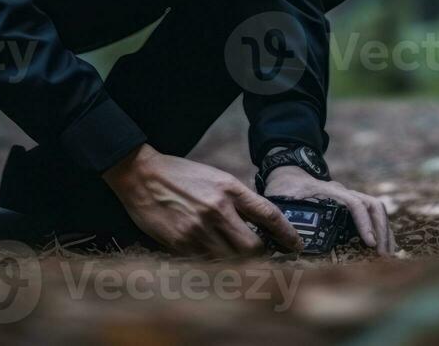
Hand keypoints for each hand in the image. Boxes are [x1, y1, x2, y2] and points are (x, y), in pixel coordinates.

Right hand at [103, 144, 302, 257]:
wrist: (142, 175)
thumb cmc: (181, 175)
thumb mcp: (215, 178)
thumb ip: (237, 199)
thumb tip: (260, 224)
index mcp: (229, 188)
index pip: (268, 215)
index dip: (287, 234)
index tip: (297, 246)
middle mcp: (218, 209)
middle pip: (254, 247)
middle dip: (260, 255)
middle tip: (260, 255)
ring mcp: (200, 228)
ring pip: (232, 260)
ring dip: (237, 262)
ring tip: (234, 256)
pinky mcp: (182, 243)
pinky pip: (207, 262)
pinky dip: (214, 263)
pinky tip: (210, 255)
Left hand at [262, 167, 398, 254]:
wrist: (288, 173)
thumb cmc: (284, 188)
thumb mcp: (280, 199)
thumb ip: (283, 216)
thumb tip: (288, 241)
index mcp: (330, 191)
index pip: (354, 204)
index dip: (363, 223)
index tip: (369, 243)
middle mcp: (344, 193)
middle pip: (373, 206)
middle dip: (382, 230)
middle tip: (384, 256)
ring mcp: (349, 198)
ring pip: (376, 210)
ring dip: (384, 231)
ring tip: (387, 255)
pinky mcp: (350, 207)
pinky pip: (372, 215)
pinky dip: (380, 230)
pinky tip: (383, 247)